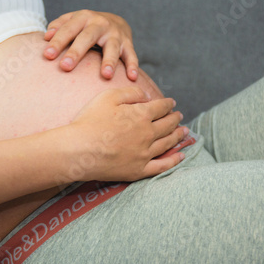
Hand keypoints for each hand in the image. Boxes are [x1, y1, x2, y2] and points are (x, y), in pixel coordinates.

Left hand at [43, 10, 138, 80]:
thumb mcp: (73, 21)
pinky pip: (131, 55)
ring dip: (109, 61)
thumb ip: (59, 26)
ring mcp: (115, 34)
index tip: (48, 56)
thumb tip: (45, 37)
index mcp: (83, 17)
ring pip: (112, 47)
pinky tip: (131, 77)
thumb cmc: (87, 26)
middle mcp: (100, 24)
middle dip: (76, 52)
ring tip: (106, 75)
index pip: (68, 29)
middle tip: (65, 67)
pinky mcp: (128, 44)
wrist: (115, 20)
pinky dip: (133, 65)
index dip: (57, 42)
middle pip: (87, 38)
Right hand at [67, 87, 187, 181]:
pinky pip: (162, 166)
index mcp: (141, 115)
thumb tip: (146, 96)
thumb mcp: (108, 97)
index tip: (172, 103)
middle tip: (179, 116)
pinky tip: (181, 156)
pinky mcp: (139, 170)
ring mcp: (145, 154)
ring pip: (167, 143)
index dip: (168, 104)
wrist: (79, 150)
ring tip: (184, 132)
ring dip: (178, 136)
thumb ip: (130, 93)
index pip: (160, 107)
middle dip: (175, 119)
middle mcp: (147, 134)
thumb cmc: (90, 121)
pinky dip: (174, 160)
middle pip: (167, 125)